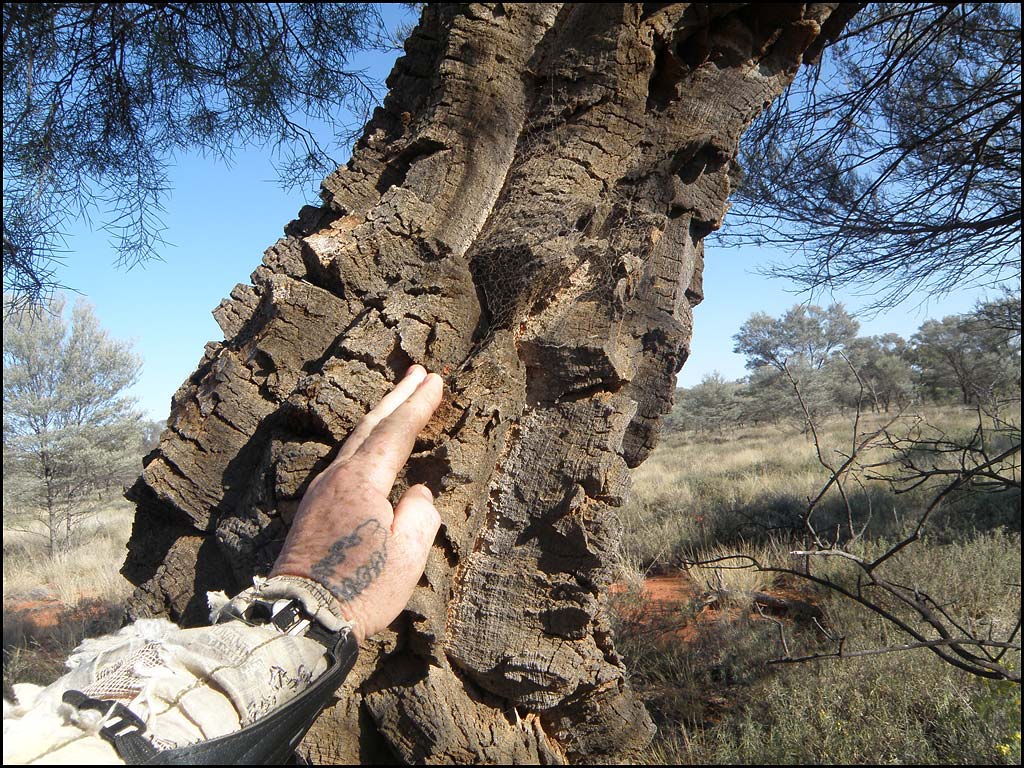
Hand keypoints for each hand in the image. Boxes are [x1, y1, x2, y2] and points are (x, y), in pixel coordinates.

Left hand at [271, 365, 443, 641]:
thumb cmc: (361, 589)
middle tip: (418, 371)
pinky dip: (363, 441)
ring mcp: (320, 492)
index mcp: (362, 482)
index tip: (436, 380)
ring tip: (397, 399)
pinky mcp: (312, 509)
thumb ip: (419, 515)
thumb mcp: (408, 555)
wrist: (301, 617)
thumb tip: (416, 493)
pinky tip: (368, 447)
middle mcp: (337, 477)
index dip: (418, 405)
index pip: (396, 432)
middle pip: (370, 425)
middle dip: (397, 396)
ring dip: (378, 416)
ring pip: (354, 441)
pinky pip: (344, 459)